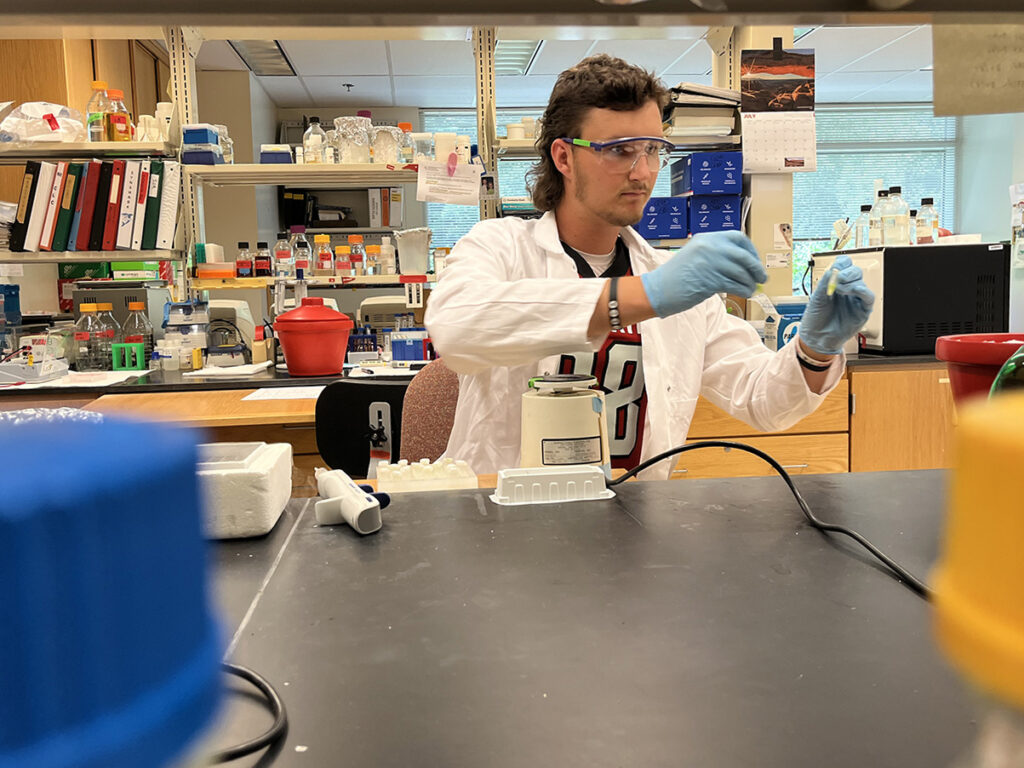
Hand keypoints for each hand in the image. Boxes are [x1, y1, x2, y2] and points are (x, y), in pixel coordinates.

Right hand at [640, 231, 767, 317]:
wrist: (658, 289)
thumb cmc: (675, 277)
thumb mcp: (696, 255)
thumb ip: (717, 255)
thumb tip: (742, 264)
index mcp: (707, 238)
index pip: (738, 238)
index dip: (751, 250)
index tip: (754, 261)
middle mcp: (710, 247)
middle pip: (744, 255)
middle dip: (756, 268)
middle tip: (761, 277)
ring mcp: (710, 263)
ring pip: (741, 272)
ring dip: (750, 282)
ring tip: (751, 289)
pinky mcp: (710, 279)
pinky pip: (735, 284)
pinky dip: (744, 290)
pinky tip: (745, 293)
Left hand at [799, 255, 874, 354]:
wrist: (817, 336)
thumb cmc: (816, 318)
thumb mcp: (816, 297)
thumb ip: (825, 282)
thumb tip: (833, 269)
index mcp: (836, 283)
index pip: (844, 265)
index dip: (842, 263)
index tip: (835, 268)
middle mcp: (848, 289)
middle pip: (855, 271)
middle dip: (847, 272)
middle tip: (838, 279)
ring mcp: (856, 299)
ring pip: (861, 282)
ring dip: (851, 283)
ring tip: (840, 290)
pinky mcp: (863, 310)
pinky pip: (869, 297)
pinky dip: (864, 292)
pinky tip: (856, 291)